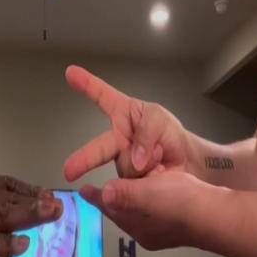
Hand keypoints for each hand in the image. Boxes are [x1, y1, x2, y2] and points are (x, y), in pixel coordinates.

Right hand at [64, 66, 192, 180]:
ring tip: (160, 160)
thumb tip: (135, 160)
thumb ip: (146, 133)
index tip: (71, 72)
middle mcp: (117, 139)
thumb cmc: (168, 133)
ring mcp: (122, 162)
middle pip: (98, 149)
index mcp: (123, 115)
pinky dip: (148, 179)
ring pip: (126, 168)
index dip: (87, 85)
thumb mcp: (160, 120)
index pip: (102, 97)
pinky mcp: (129, 183)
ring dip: (145, 166)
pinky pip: (133, 184)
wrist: (186, 162)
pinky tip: (158, 174)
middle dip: (83, 161)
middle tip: (70, 171)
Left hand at [81, 169, 210, 250]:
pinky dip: (146, 201)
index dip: (95, 198)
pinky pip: (153, 212)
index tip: (82, 191)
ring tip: (122, 189)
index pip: (109, 209)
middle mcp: (147, 233)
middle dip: (111, 202)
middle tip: (99, 190)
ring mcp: (163, 232)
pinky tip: (151, 193)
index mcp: (136, 226)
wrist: (217, 215)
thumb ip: (125, 194)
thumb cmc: (181, 203)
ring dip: (129, 201)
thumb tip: (104, 194)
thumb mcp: (149, 193)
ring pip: (138, 214)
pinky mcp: (177, 226)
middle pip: (121, 214)